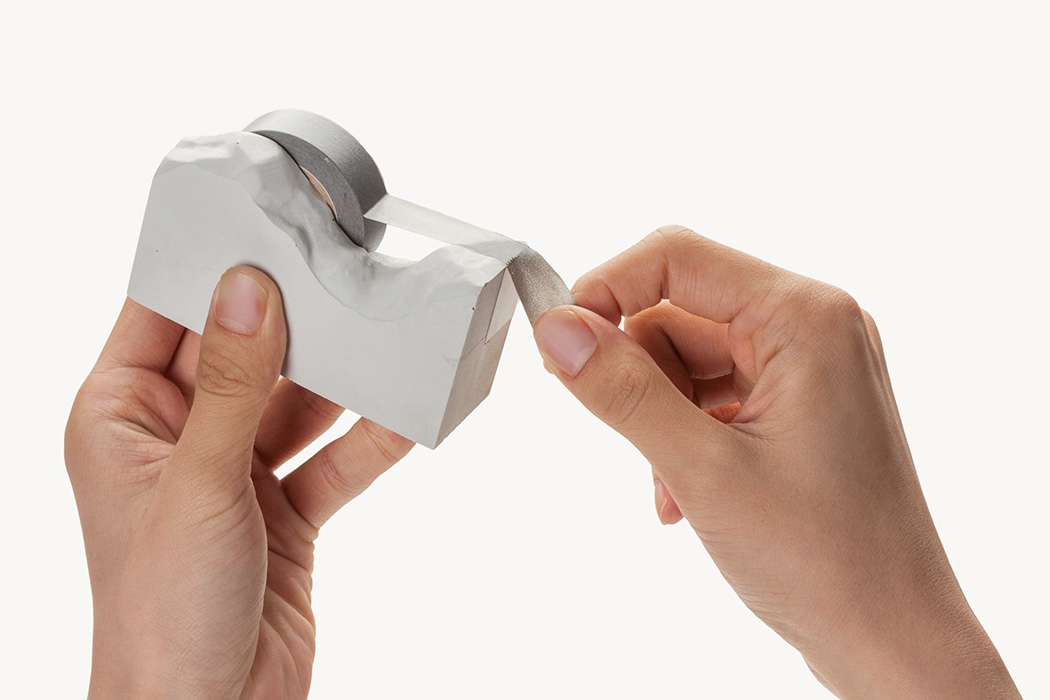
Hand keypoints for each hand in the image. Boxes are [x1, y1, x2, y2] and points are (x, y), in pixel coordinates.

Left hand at [65, 267, 412, 698]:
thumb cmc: (162, 616)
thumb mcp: (199, 487)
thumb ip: (232, 387)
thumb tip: (248, 290)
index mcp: (122, 419)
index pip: (163, 315)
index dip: (212, 270)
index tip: (266, 225)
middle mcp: (178, 437)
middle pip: (245, 353)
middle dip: (297, 323)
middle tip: (350, 278)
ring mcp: (235, 473)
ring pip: (296, 402)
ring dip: (343, 380)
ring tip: (392, 339)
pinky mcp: (285, 509)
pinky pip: (333, 457)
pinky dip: (370, 440)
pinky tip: (407, 416)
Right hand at [533, 227, 1019, 698]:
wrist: (892, 640)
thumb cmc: (826, 560)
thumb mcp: (703, 470)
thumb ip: (623, 391)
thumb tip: (556, 329)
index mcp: (806, 317)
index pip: (676, 258)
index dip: (604, 289)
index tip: (556, 343)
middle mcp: (814, 326)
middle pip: (678, 309)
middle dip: (638, 372)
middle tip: (628, 435)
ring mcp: (809, 366)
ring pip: (688, 355)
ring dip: (657, 414)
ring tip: (670, 483)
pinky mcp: (799, 403)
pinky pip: (712, 391)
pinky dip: (682, 433)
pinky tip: (683, 492)